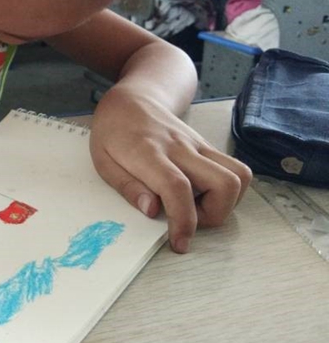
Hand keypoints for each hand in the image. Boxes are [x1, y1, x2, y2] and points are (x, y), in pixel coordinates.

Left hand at [89, 88, 251, 253]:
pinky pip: (234, 169)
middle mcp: (180, 147)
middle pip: (224, 182)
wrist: (132, 99)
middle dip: (215, 215)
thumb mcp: (103, 161)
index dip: (183, 220)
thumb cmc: (113, 131)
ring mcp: (198, 145)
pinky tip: (200, 193)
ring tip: (197, 207)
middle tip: (188, 221)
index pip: (177, 187)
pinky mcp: (207, 147)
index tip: (180, 243)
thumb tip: (151, 211)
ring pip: (239, 175)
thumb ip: (127, 187)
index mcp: (149, 152)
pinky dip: (226, 190)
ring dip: (226, 202)